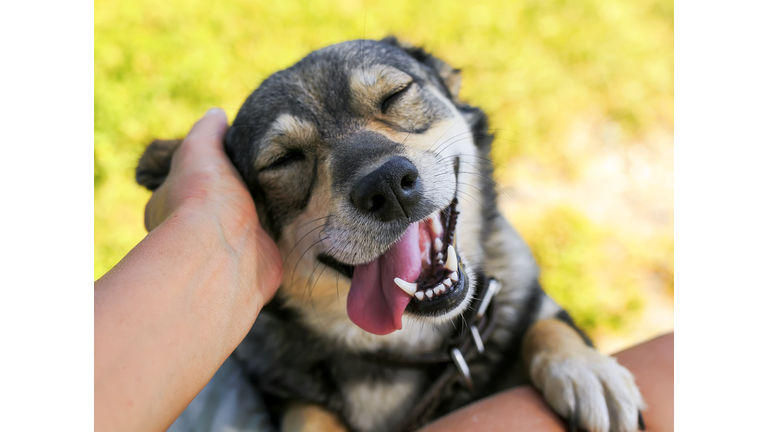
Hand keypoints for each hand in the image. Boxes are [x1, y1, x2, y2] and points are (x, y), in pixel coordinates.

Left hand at [144, 108, 282, 304]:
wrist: (227, 251)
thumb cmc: (203, 199)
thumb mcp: (199, 149)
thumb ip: (207, 131)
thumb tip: (217, 114)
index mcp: (168, 205)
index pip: (183, 185)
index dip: (203, 171)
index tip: (227, 158)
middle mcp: (192, 233)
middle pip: (215, 207)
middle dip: (236, 193)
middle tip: (263, 172)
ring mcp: (225, 251)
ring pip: (244, 226)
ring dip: (262, 213)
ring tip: (287, 187)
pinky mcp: (256, 264)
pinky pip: (269, 244)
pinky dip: (280, 233)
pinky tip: (296, 215)